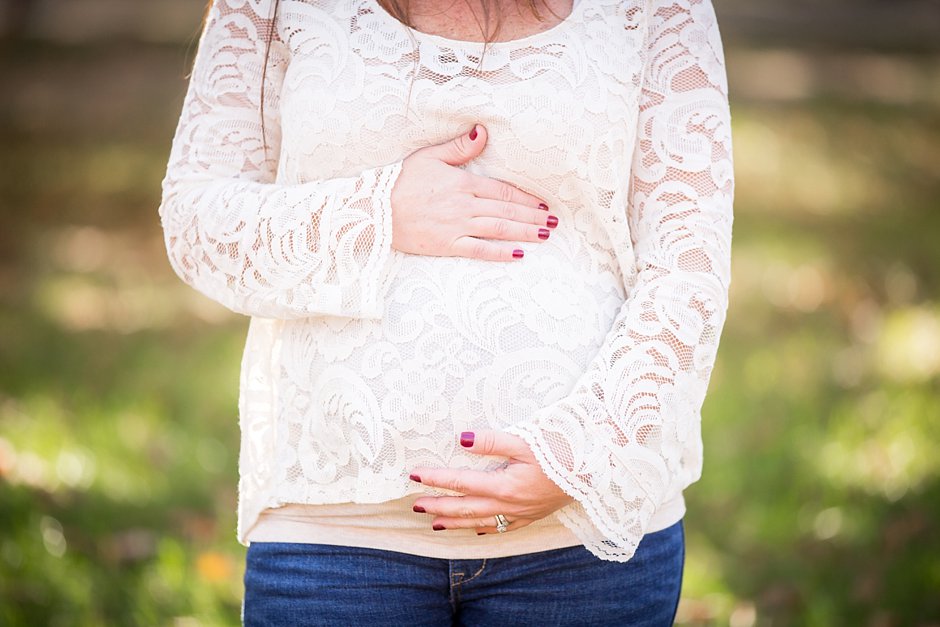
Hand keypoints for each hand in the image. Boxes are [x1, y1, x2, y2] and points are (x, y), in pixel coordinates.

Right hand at [390, 125, 557, 261]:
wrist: (375, 210)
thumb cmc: (400, 181)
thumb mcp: (429, 156)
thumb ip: (459, 147)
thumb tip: (483, 132)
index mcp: (462, 183)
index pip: (502, 190)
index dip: (525, 197)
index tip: (543, 203)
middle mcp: (464, 205)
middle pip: (506, 209)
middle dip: (532, 216)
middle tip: (553, 222)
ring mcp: (457, 226)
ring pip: (498, 228)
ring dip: (524, 231)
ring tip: (544, 235)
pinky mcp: (447, 245)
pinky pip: (479, 250)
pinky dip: (500, 252)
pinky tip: (518, 254)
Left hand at [410, 430, 573, 533]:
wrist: (596, 472)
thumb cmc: (562, 452)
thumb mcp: (526, 441)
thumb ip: (491, 442)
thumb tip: (460, 439)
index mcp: (504, 486)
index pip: (460, 483)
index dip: (435, 479)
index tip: (414, 475)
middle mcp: (509, 505)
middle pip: (465, 508)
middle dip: (439, 506)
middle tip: (416, 505)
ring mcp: (521, 514)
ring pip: (480, 522)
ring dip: (455, 523)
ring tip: (435, 524)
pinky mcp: (533, 516)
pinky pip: (503, 528)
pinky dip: (485, 529)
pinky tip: (477, 530)